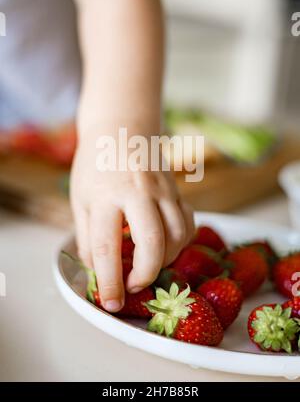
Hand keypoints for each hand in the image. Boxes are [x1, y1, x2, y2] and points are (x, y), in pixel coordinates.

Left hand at [70, 134, 194, 312]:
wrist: (122, 128)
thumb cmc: (96, 164)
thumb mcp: (80, 199)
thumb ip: (87, 236)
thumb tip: (99, 271)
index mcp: (106, 196)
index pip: (106, 247)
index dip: (109, 281)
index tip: (110, 302)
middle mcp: (137, 192)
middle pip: (153, 243)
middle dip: (146, 274)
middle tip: (134, 285)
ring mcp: (162, 190)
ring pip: (177, 235)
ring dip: (165, 259)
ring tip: (148, 264)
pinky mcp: (177, 190)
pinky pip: (189, 223)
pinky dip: (181, 241)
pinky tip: (166, 244)